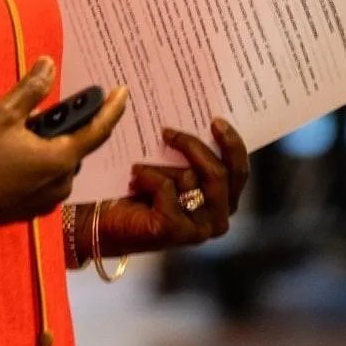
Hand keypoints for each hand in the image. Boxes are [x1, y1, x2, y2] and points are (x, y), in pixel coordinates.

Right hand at [0, 57, 126, 236]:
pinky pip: (46, 181)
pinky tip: (12, 159)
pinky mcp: (33, 211)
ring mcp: (48, 201)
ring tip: (17, 137)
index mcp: (60, 158)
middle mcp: (61, 183)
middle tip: (36, 115)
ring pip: (59, 164)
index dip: (113, 108)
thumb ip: (31, 89)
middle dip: (61, 128)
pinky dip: (38, 165)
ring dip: (48, 148)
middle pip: (74, 147)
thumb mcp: (3, 115)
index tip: (123, 92)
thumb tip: (48, 65)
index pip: (99, 130)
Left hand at [91, 118, 249, 257]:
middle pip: (219, 173)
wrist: (105, 222)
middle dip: (193, 146)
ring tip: (139, 166)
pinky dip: (148, 176)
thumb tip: (193, 114)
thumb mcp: (172, 168)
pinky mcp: (174, 230)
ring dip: (160, 166)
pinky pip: (167, 188)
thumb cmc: (140, 192)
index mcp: (224, 202)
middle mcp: (217, 219)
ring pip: (190, 178)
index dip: (232, 145)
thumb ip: (190, 154)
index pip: (239, 172)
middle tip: (168, 131)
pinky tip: (135, 178)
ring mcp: (198, 229)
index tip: (216, 121)